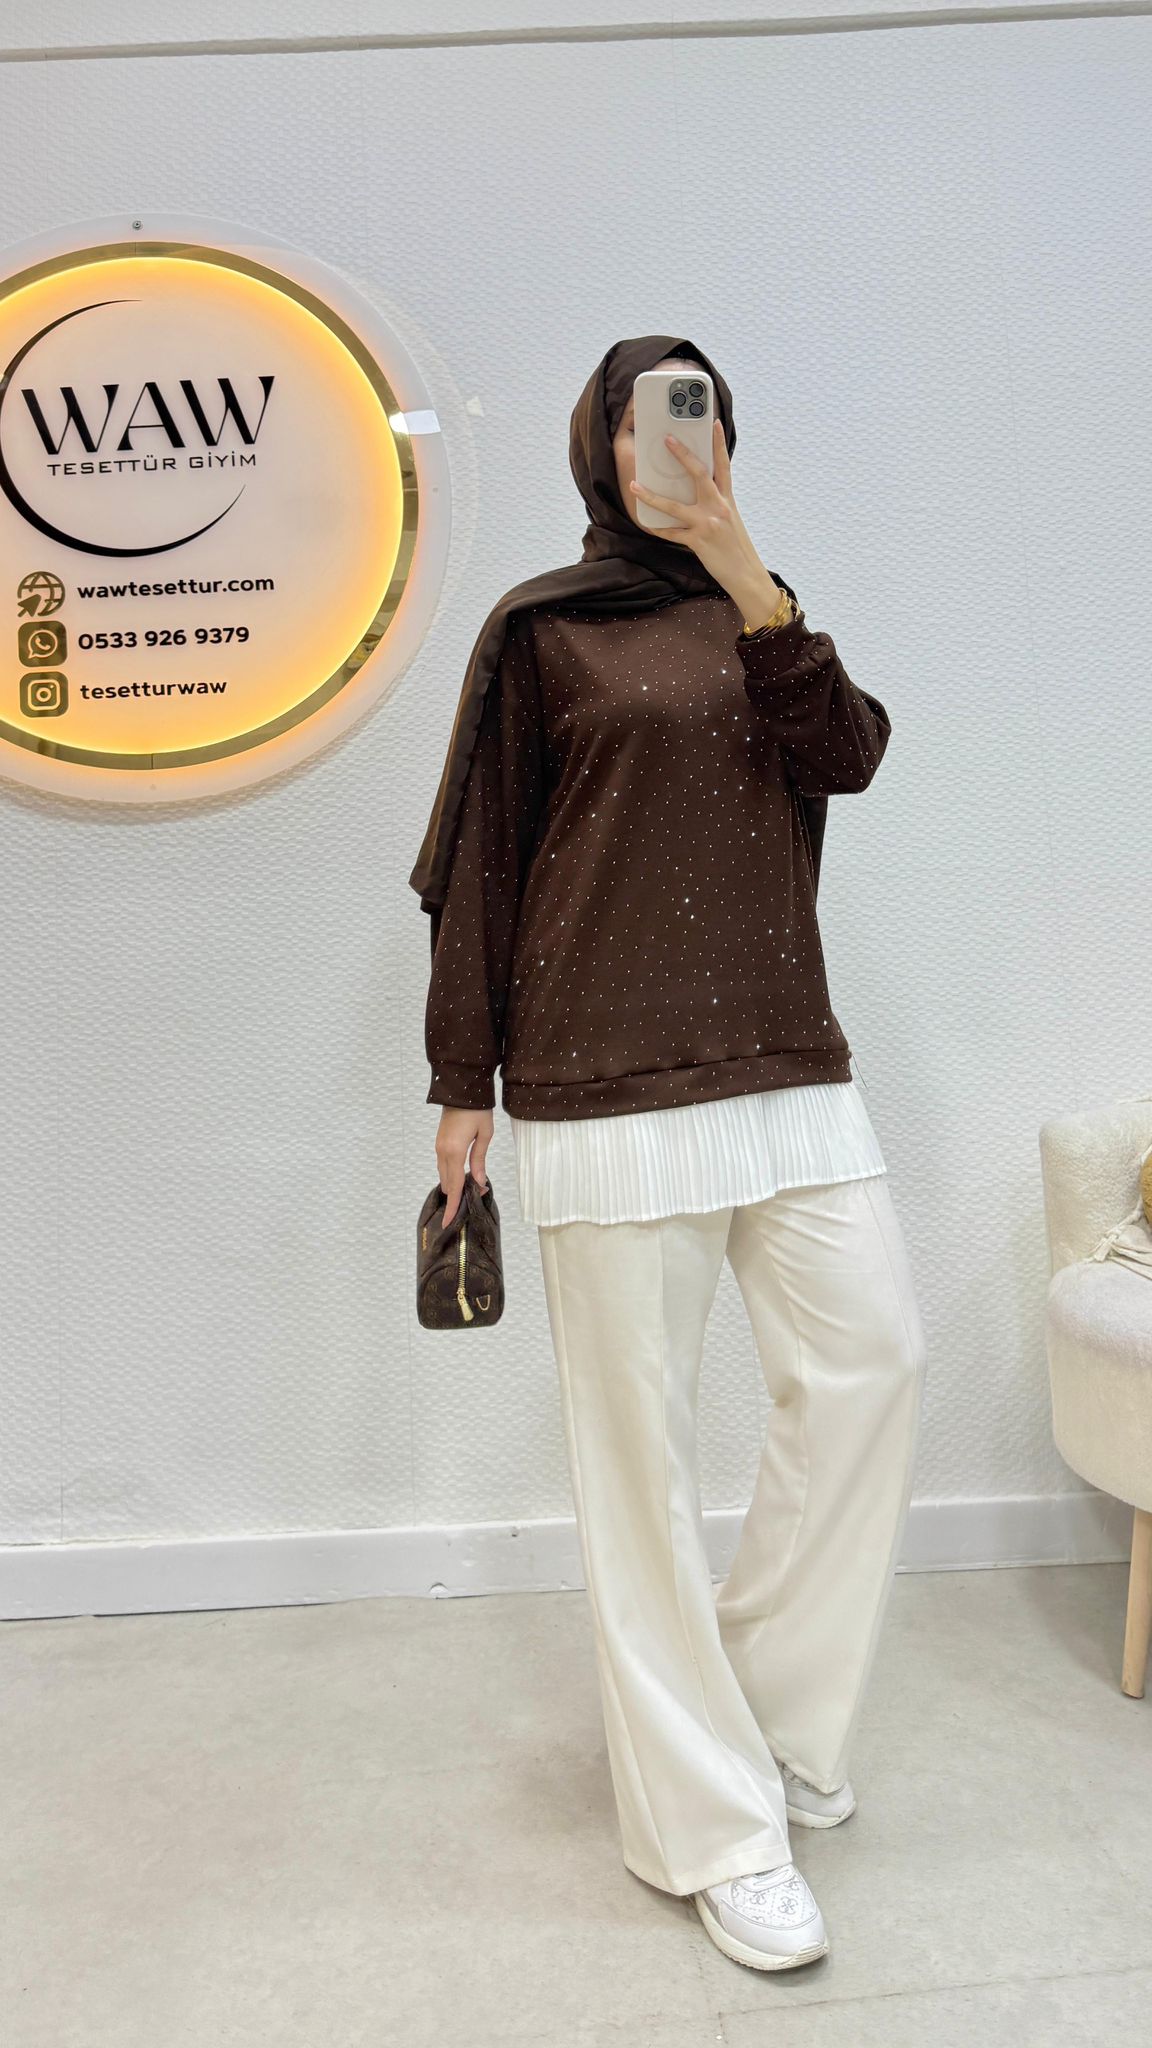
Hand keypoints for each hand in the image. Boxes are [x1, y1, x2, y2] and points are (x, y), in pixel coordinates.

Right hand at [436, 1107, 491, 1226]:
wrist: (462, 1089)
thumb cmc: (477, 1110)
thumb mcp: (485, 1135)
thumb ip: (479, 1160)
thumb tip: (479, 1182)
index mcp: (454, 1152)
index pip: (454, 1186)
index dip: (453, 1206)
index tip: (449, 1222)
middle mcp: (442, 1152)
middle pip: (448, 1183)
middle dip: (459, 1195)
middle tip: (479, 1195)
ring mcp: (439, 1147)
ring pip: (444, 1175)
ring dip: (455, 1184)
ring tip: (473, 1186)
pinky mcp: (439, 1143)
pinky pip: (443, 1165)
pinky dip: (452, 1174)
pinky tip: (463, 1174)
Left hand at [629, 421, 778, 618]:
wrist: (746, 574)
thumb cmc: (737, 547)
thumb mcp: (731, 520)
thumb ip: (717, 504)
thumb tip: (700, 492)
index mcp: (727, 499)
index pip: (724, 465)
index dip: (718, 443)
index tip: (712, 422)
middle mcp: (718, 507)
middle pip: (699, 474)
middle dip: (683, 455)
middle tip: (667, 440)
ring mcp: (707, 524)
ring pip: (674, 506)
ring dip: (651, 496)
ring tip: (634, 486)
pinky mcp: (698, 542)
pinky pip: (672, 534)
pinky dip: (658, 529)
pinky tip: (645, 523)